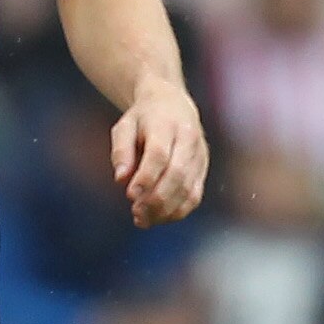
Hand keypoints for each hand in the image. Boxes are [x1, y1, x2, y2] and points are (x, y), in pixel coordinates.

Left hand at [111, 76, 207, 228]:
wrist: (172, 103)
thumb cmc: (143, 118)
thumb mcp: (124, 126)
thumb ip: (121, 151)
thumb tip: (120, 179)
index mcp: (166, 124)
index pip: (159, 154)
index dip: (146, 177)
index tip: (130, 195)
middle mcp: (188, 139)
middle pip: (177, 174)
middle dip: (156, 198)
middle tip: (136, 214)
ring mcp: (199, 155)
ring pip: (188, 188)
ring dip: (166, 210)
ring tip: (143, 220)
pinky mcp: (203, 169)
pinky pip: (194, 196)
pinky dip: (177, 211)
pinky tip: (158, 218)